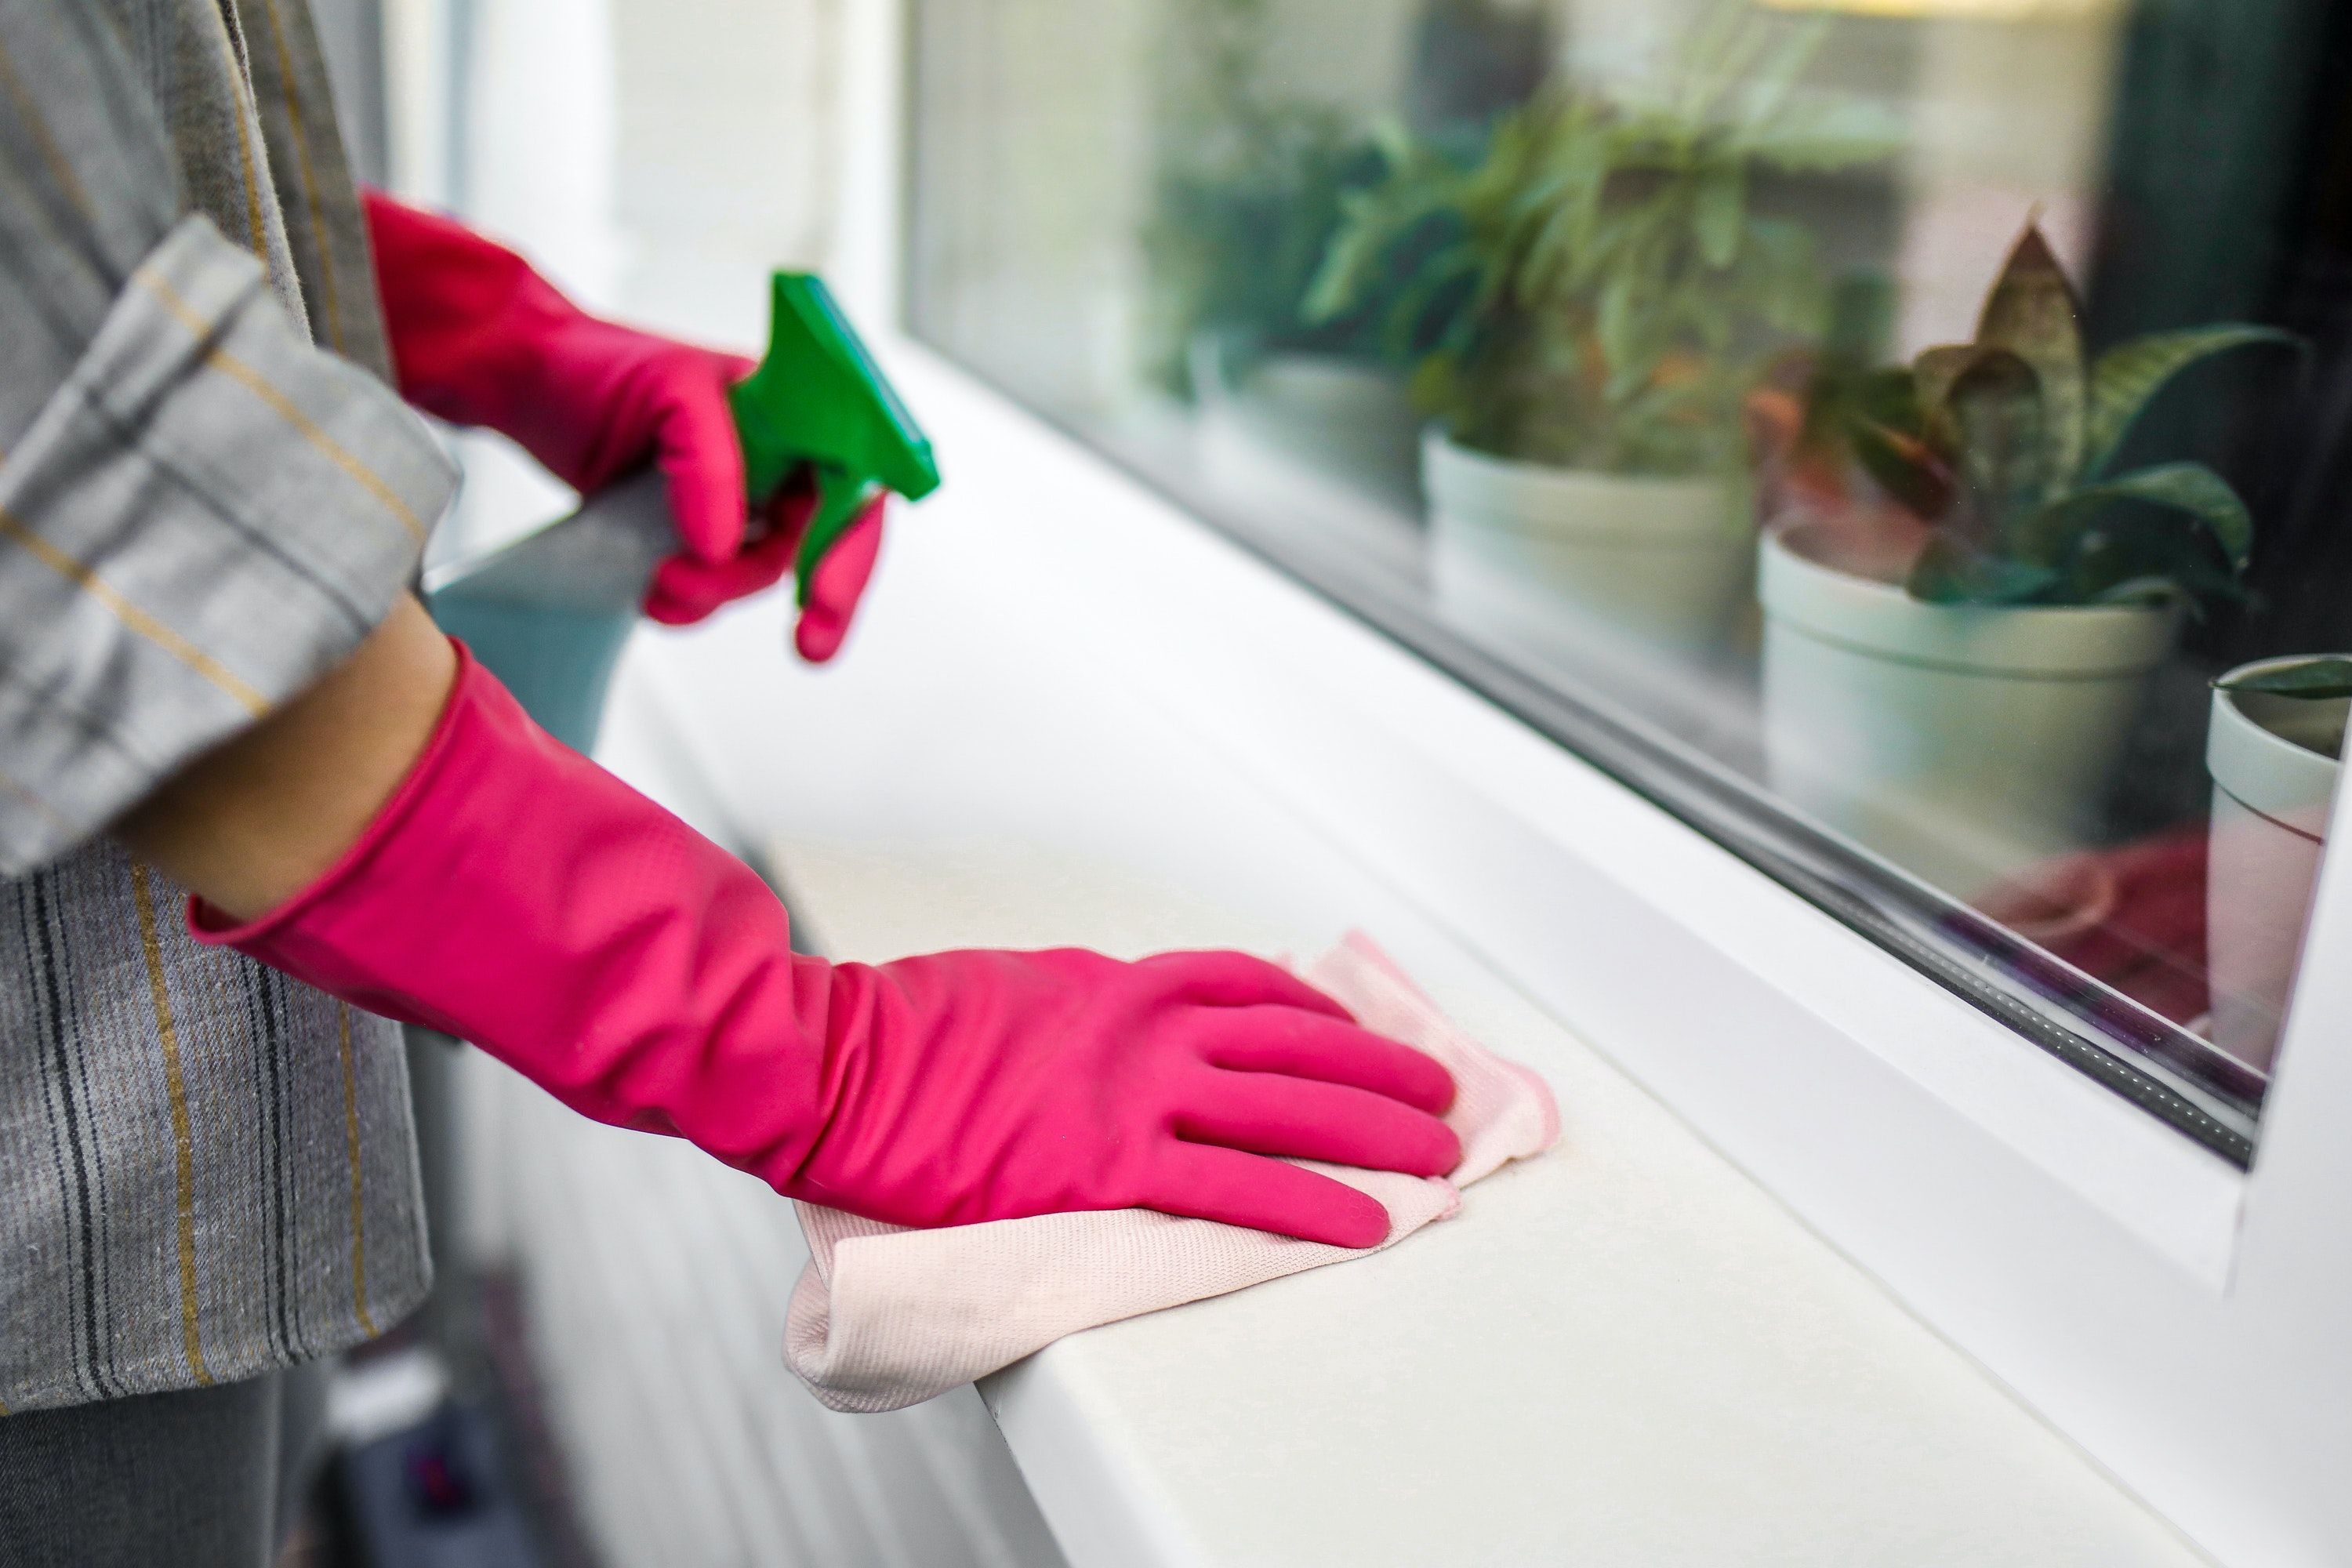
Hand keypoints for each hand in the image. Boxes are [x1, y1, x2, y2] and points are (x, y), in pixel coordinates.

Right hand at [190, 645, 1458, 1245]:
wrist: (825, 1061)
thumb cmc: (894, 1035)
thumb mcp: (1004, 993)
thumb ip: (1074, 1009)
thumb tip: (1109, 1027)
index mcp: (1111, 981)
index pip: (1244, 984)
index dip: (1316, 1013)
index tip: (1358, 1032)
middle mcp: (1140, 1023)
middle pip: (1292, 1040)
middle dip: (1379, 1067)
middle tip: (1443, 1091)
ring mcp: (1127, 1090)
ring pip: (1285, 1105)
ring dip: (1374, 1129)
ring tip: (1439, 1156)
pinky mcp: (1103, 1161)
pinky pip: (1233, 1183)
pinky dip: (1307, 1203)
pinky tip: (1365, 1225)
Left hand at [364, 191, 879, 656]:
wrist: (524, 384)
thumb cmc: (594, 365)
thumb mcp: (666, 393)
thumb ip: (708, 464)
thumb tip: (725, 543)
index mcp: (789, 407)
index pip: (855, 473)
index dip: (853, 536)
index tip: (826, 589)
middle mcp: (774, 453)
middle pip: (824, 535)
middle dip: (820, 595)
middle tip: (809, 645)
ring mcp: (737, 494)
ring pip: (764, 569)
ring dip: (721, 594)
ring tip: (664, 585)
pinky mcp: (695, 530)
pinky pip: (717, 584)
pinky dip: (692, 604)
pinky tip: (654, 596)